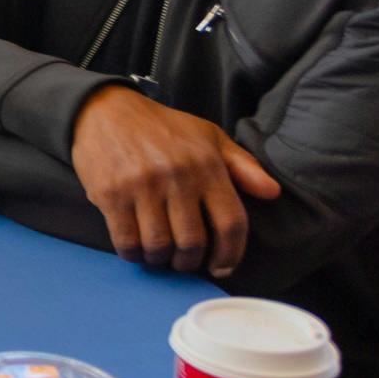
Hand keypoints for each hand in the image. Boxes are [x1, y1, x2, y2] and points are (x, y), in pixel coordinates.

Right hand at [68, 83, 281, 277]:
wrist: (105, 110)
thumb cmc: (162, 127)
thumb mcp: (209, 136)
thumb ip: (242, 165)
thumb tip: (272, 192)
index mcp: (207, 166)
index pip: (231, 223)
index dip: (231, 254)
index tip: (222, 267)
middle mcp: (177, 177)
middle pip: (193, 241)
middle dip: (189, 261)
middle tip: (184, 261)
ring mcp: (141, 187)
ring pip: (159, 245)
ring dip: (161, 259)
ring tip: (160, 255)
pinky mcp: (110, 194)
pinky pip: (126, 239)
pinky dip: (133, 253)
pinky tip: (136, 249)